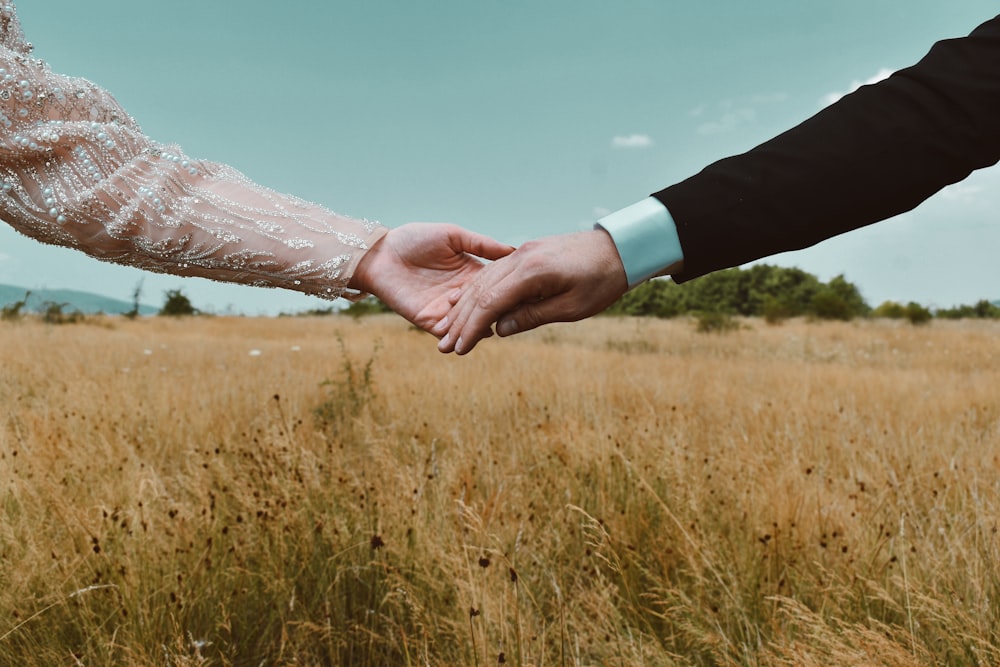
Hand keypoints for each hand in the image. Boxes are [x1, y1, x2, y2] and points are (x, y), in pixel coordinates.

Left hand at [348, 223, 513, 333]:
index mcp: (471, 273)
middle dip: (502, 312)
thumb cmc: (414, 239)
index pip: (497, 286)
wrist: (380, 253)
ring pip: (470, 324)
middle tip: (523, 314)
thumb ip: (482, 245)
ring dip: (484, 326)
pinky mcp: (428, 321)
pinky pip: (448, 332)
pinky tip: (476, 332)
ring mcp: (446, 309)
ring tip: (502, 325)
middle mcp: (461, 294)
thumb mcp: (453, 235)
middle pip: (487, 308)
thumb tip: (513, 251)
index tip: (532, 292)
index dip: (512, 289)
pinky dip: (461, 334)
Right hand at [435, 229, 628, 353]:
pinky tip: (467, 303)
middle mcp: (521, 257)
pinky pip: (495, 273)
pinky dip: (479, 291)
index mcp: (532, 271)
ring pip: (484, 280)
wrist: (622, 248)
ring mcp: (522, 252)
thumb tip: (499, 329)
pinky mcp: (526, 252)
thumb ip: (533, 317)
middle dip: (461, 320)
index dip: (472, 327)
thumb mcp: (572, 308)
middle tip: (444, 346)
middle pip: (480, 290)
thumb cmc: (603, 281)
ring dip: (466, 306)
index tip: (459, 348)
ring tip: (450, 329)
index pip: (491, 302)